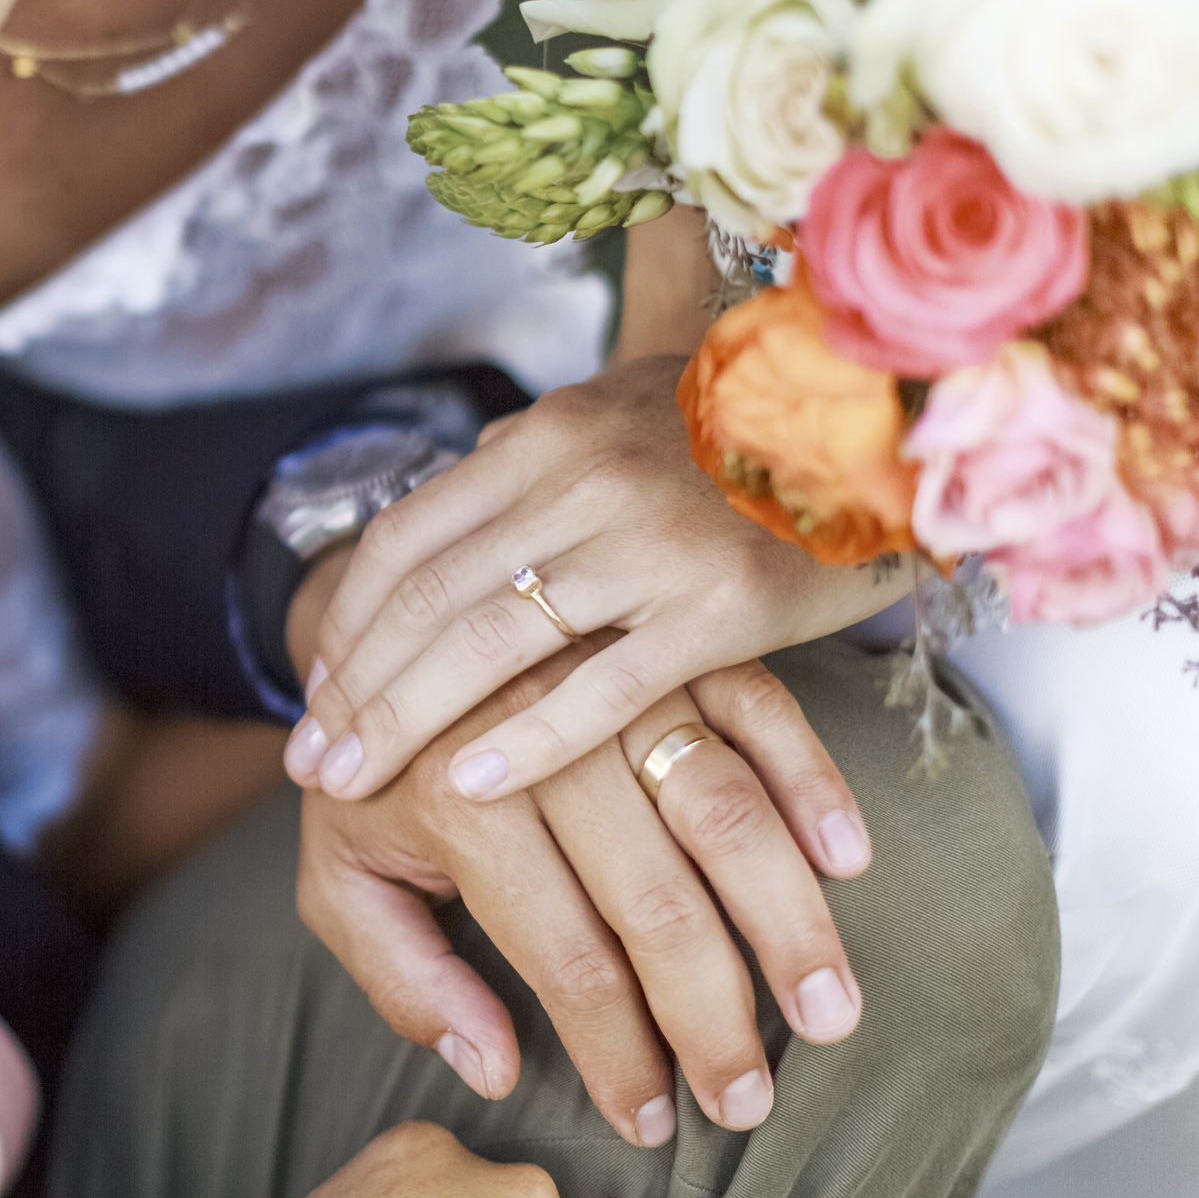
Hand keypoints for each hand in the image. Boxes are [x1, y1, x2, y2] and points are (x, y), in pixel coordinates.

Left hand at [293, 355, 907, 815]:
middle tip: (308, 759)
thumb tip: (439, 525)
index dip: (348, 619)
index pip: (405, 537)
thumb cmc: (745, 429)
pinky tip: (468, 784)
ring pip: (492, 640)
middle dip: (355, 686)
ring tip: (352, 781)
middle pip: (428, 597)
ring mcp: (650, 542)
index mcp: (546, 435)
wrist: (891, 413)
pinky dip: (529, 738)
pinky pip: (606, 685)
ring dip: (405, 719)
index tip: (315, 687)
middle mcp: (582, 480)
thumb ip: (530, 469)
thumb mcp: (618, 416)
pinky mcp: (723, 607)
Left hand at [297, 638, 864, 1143]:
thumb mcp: (337, 882)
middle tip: (754, 1103)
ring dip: (787, 921)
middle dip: (714, 1016)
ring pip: (722, 811)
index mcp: (457, 806)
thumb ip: (404, 980)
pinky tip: (847, 864)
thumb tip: (496, 1066)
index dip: (619, 1054)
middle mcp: (539, 739)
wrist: (371, 638)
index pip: (565, 960)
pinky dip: (811, 783)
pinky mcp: (660, 649)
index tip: (654, 1124)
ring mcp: (608, 684)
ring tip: (831, 1015)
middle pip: (656, 901)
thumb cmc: (365, 783)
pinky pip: (757, 712)